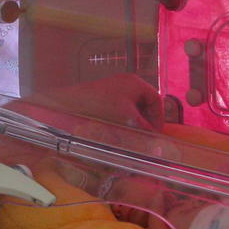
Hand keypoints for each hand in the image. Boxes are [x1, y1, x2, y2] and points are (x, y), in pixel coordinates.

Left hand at [25, 73, 163, 130]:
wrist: (69, 104)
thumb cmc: (102, 107)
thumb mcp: (127, 119)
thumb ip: (144, 131)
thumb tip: (158, 145)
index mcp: (135, 83)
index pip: (156, 99)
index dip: (158, 118)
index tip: (156, 134)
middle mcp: (125, 83)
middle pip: (144, 104)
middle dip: (146, 121)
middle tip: (145, 138)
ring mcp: (112, 89)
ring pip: (131, 108)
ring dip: (134, 123)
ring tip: (132, 138)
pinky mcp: (102, 97)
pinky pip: (119, 110)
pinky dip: (122, 121)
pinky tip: (118, 133)